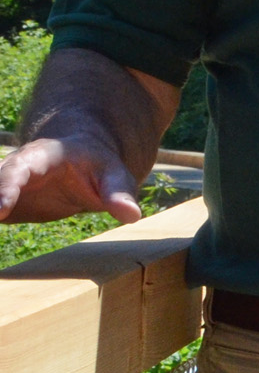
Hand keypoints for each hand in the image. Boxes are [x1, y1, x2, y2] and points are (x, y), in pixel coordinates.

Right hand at [0, 133, 144, 225]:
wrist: (83, 160)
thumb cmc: (99, 165)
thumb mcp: (115, 174)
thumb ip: (120, 192)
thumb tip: (131, 215)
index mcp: (41, 156)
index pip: (19, 168)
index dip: (7, 187)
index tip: (0, 210)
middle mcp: (16, 168)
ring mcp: (7, 186)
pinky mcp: (5, 206)